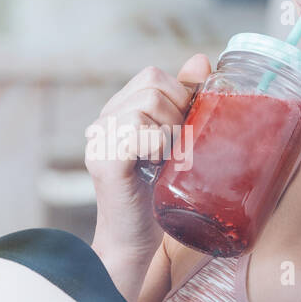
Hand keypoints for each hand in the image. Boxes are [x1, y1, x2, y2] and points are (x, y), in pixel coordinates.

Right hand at [86, 55, 212, 261]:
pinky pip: (139, 130)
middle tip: (178, 147)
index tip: (185, 131)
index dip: (180, 96)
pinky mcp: (104, 160)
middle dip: (178, 112)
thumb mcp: (178, 141)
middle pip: (152, 83)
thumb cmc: (159, 196)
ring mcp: (100, 139)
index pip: (153, 76)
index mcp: (119, 111)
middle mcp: (104, 120)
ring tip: (167, 159)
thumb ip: (185, 102)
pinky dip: (159, 145)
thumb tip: (200, 59)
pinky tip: (156, 166)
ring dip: (170, 131)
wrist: (136, 243)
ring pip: (147, 104)